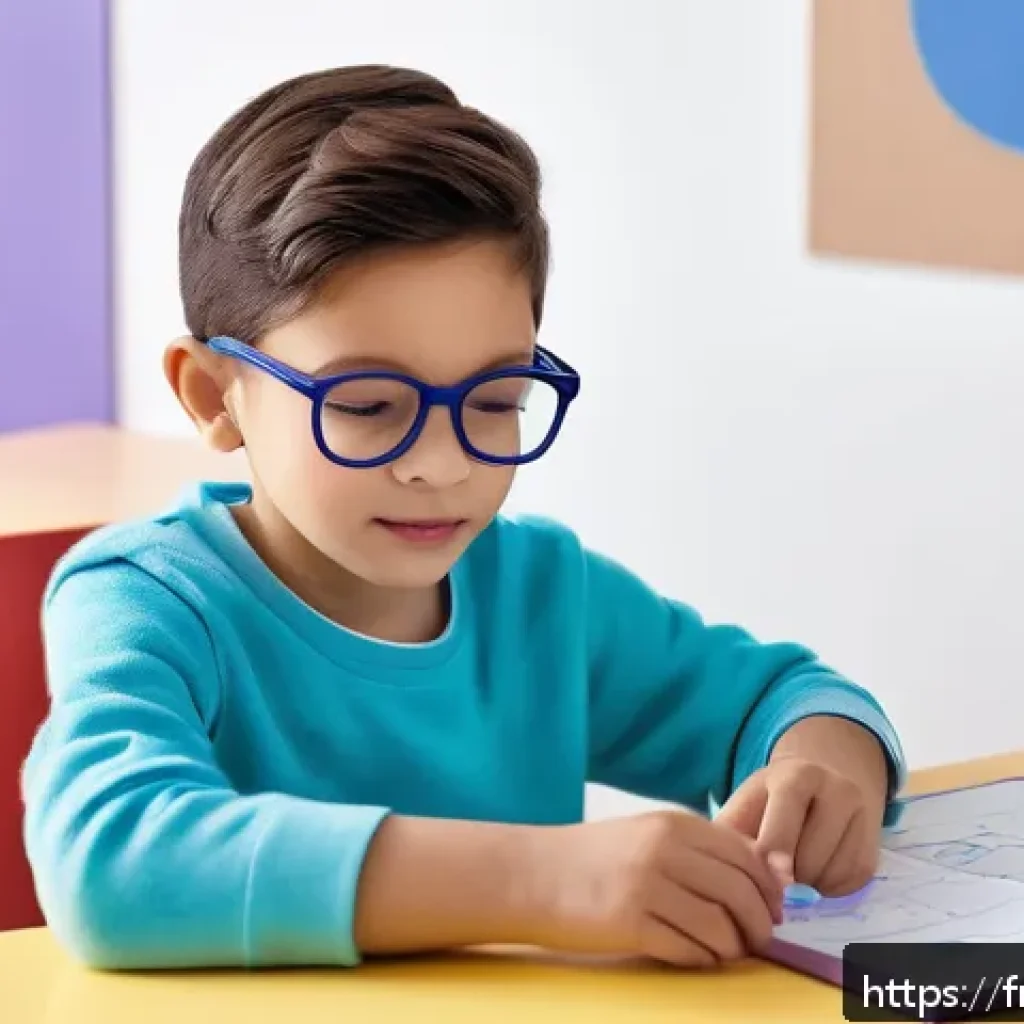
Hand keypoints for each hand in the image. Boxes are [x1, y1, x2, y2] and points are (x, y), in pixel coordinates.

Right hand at [529, 810, 784, 967]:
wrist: (531, 873)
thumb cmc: (591, 857)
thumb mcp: (645, 834)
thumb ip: (693, 847)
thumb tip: (754, 876)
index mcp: (673, 823)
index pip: (746, 855)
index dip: (768, 887)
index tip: (772, 907)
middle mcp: (665, 849)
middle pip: (741, 890)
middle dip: (760, 922)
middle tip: (759, 939)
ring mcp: (647, 886)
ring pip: (720, 926)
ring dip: (733, 946)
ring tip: (727, 951)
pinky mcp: (630, 923)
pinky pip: (689, 950)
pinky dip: (702, 960)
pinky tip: (695, 956)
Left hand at [715, 754, 883, 896]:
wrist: (820, 787)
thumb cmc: (769, 802)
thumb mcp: (746, 805)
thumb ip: (733, 833)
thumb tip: (736, 873)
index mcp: (796, 773)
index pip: (788, 805)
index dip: (779, 842)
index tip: (775, 876)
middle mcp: (837, 788)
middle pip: (811, 853)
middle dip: (787, 874)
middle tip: (772, 868)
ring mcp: (862, 815)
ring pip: (832, 872)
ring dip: (807, 883)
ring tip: (794, 863)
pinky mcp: (874, 845)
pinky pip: (850, 882)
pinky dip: (828, 887)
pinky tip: (815, 868)